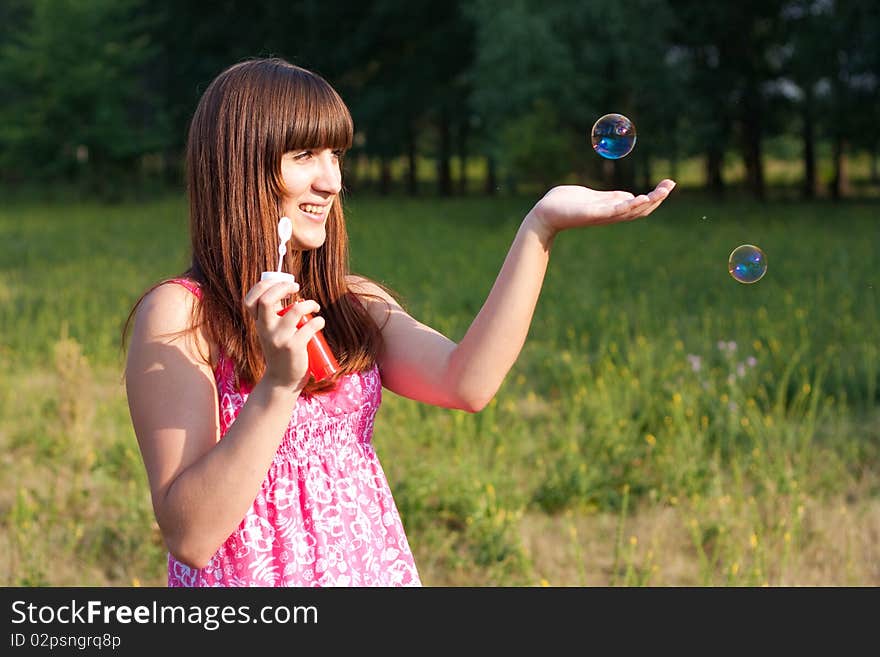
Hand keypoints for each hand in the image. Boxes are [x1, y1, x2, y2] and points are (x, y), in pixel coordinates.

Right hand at [243, 279, 324, 389]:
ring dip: (309, 303)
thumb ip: (274, 315)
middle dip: (283, 287)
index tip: (282, 284)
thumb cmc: (280, 352)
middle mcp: (265, 329)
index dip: (264, 286)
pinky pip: (310, 326)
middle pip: (266, 299)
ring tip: (314, 307)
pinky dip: (319, 321)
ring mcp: (279, 338)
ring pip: (295, 310)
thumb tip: (288, 290)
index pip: (251, 299)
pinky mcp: (294, 347)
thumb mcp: (271, 332)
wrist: (282, 380)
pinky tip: (320, 322)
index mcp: (259, 323)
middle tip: (297, 288)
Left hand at [526, 179, 675, 238]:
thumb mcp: (594, 198)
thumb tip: (630, 196)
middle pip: (640, 210)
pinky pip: (613, 211)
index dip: (655, 197)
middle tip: (671, 185)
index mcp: (611, 209)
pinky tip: (638, 198)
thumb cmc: (566, 204)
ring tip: (661, 192)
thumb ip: (610, 198)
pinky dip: (627, 206)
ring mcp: (601, 216)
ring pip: (630, 212)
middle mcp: (609, 215)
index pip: (639, 206)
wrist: (545, 213)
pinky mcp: (591, 214)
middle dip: (657, 198)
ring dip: (647, 202)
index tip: (668, 185)